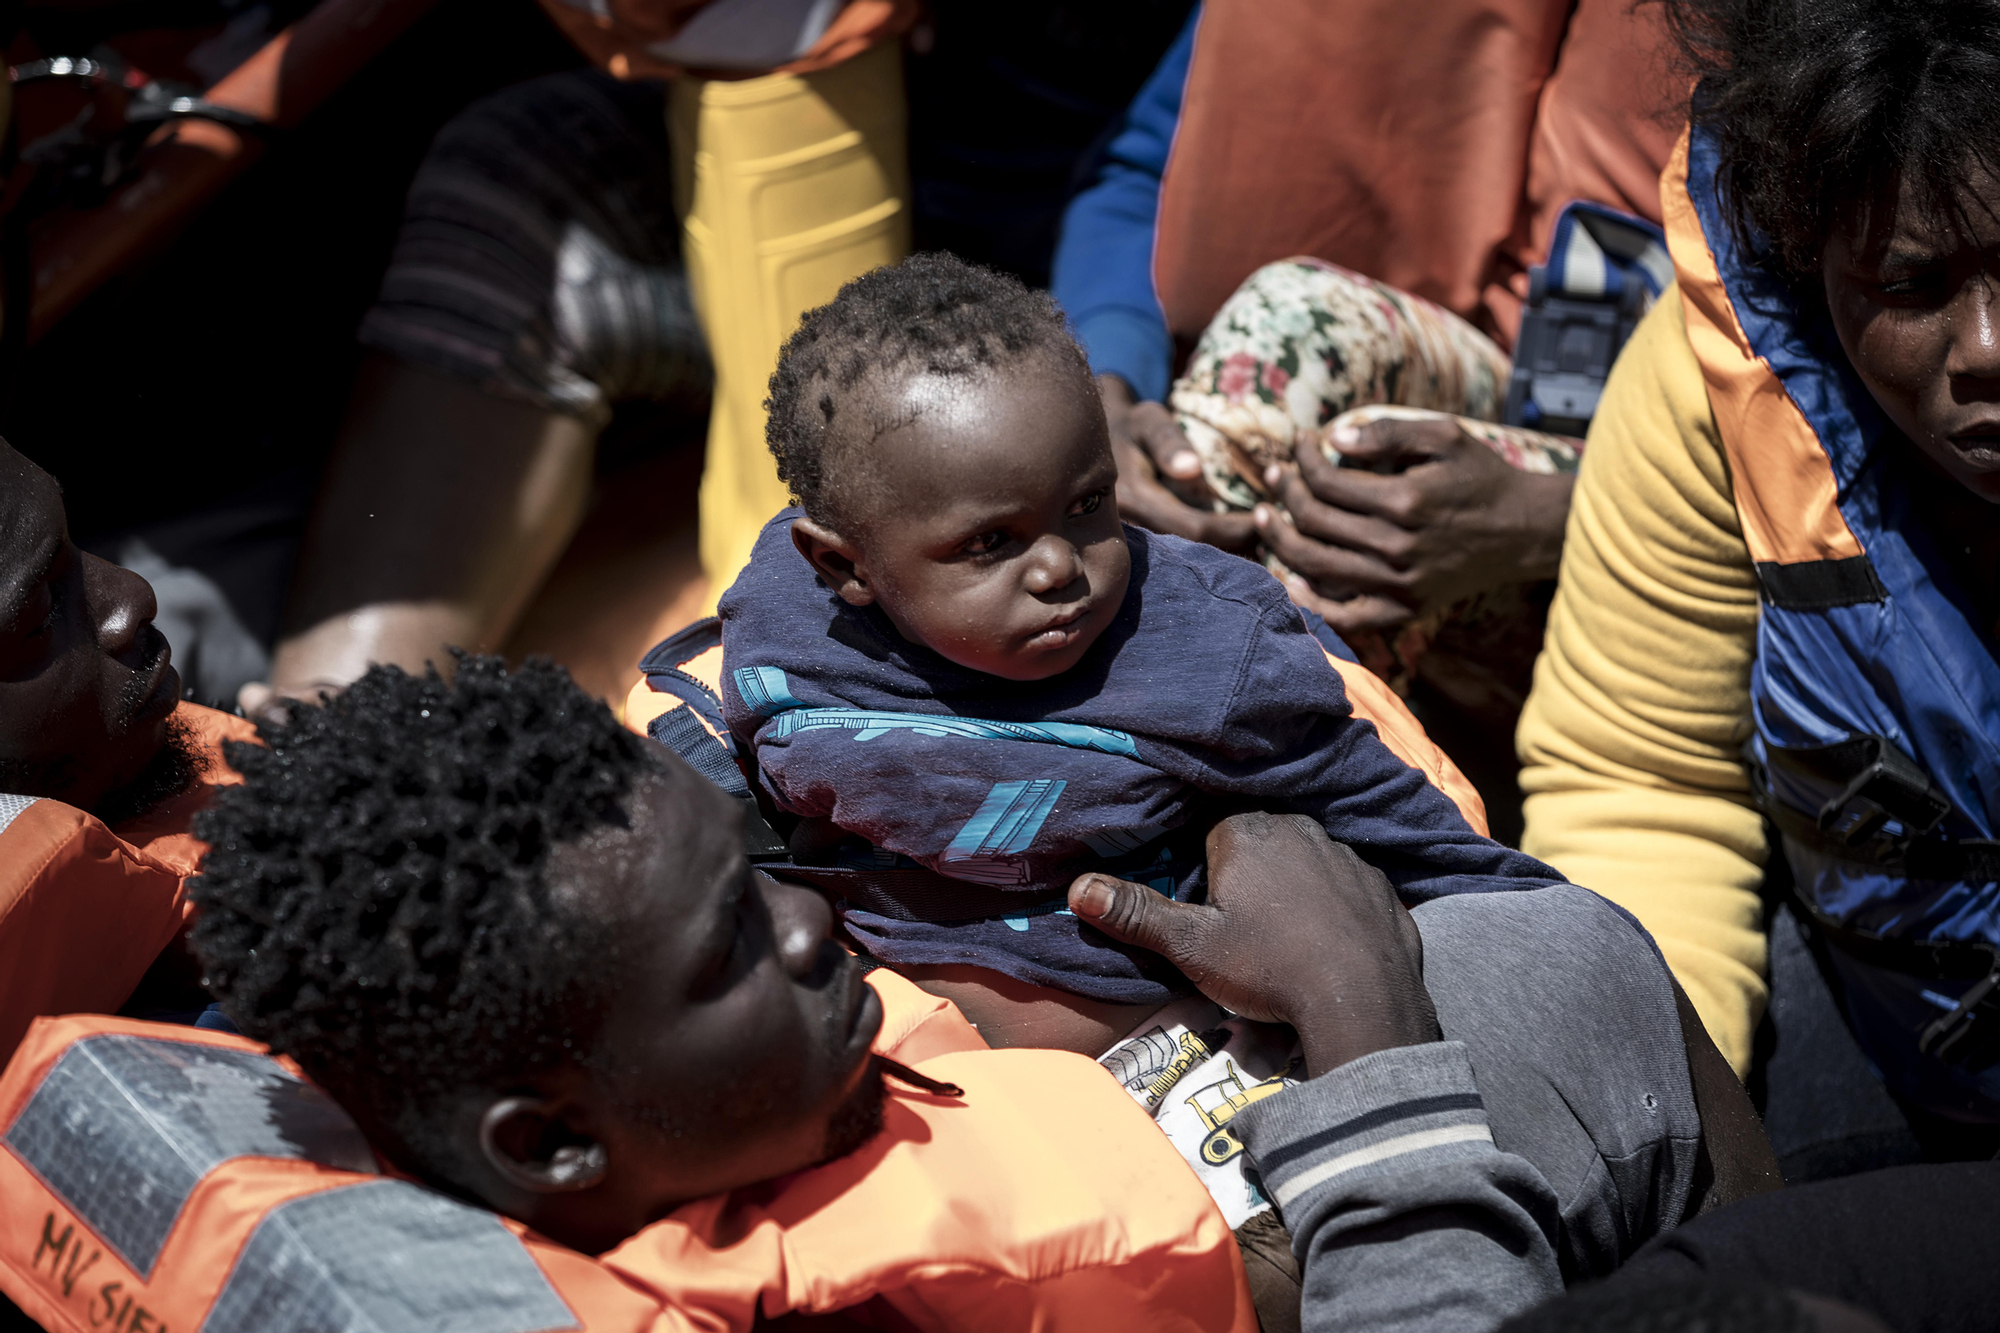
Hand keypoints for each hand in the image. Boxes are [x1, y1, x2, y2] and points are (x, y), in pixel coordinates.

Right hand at [1067, 812, 1438, 1076]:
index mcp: (1247, 833)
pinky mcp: (1380, 886)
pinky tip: (1327, 946)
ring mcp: (1346, 855)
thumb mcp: (1191, 947)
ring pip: (1303, 865)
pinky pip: (1345, 888)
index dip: (1207, 882)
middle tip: (1246, 936)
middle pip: (1259, 848)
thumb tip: (1079, 887)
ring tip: (1287, 944)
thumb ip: (1137, 914)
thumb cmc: (1267, 969)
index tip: (1212, 922)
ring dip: (1292, 892)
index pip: (1212, 841)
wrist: (1360, 1002)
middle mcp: (1299, 829)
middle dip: (1249, 881)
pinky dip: (1334, 910)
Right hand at [1099, 374, 1256, 552]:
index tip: (1267, 514)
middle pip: (1195, 551)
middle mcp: (1134, 528)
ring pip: (1191, 556)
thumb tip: (1192, 469)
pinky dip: (1213, 546)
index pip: (1193, 528)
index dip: (1234, 528)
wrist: (1096, 441)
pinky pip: (1183, 549)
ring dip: (1228, 551)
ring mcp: (1138, 538)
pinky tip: (1240, 541)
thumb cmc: (1129, 424)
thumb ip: (1167, 440)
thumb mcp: (1146, 420)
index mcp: (1135, 500)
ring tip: (1266, 542)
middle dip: (1237, 546)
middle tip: (1276, 537)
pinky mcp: (1146, 538)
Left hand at [1252, 414, 1572, 634]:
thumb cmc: (1481, 477)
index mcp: (1405, 501)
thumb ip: (1388, 433)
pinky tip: (1290, 578)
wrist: (1523, 531)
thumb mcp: (1445, 437)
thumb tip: (1333, 437)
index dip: (1302, 459)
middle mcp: (1397, 547)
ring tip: (1265, 516)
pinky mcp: (1404, 609)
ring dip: (1279, 540)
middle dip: (1282, 492)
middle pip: (1313, 522)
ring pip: (1315, 566)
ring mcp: (1399, 584)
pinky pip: (1344, 616)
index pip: (1326, 481)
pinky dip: (1311, 601)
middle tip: (1273, 474)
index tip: (1299, 443)